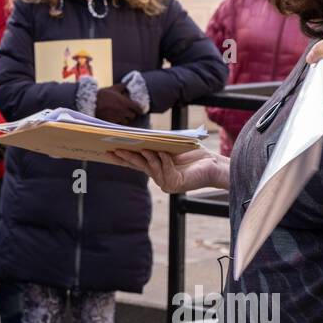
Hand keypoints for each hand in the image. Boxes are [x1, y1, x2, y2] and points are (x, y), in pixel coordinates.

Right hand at [95, 84, 140, 124]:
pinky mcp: (112, 122)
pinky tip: (115, 118)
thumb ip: (121, 87)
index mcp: (125, 103)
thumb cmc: (102, 95)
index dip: (139, 109)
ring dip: (125, 118)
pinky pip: (119, 124)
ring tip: (121, 115)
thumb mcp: (112, 88)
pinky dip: (119, 121)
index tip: (139, 109)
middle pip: (133, 116)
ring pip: (126, 121)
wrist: (91, 104)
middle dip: (131, 114)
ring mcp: (118, 118)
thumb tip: (127, 84)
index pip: (138, 108)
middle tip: (129, 111)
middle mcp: (123, 111)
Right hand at [107, 147, 228, 192]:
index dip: (122, 158)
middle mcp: (159, 178)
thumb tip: (140, 138)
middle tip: (112, 149)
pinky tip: (163, 152)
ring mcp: (166, 183)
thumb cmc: (195, 155)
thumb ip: (158, 146)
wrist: (215, 165)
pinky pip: (165, 168)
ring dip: (146, 155)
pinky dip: (164, 159)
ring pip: (151, 166)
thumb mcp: (172, 147)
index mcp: (157, 169)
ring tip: (140, 147)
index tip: (108, 151)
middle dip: (125, 157)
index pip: (136, 163)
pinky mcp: (175, 184)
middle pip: (139, 165)